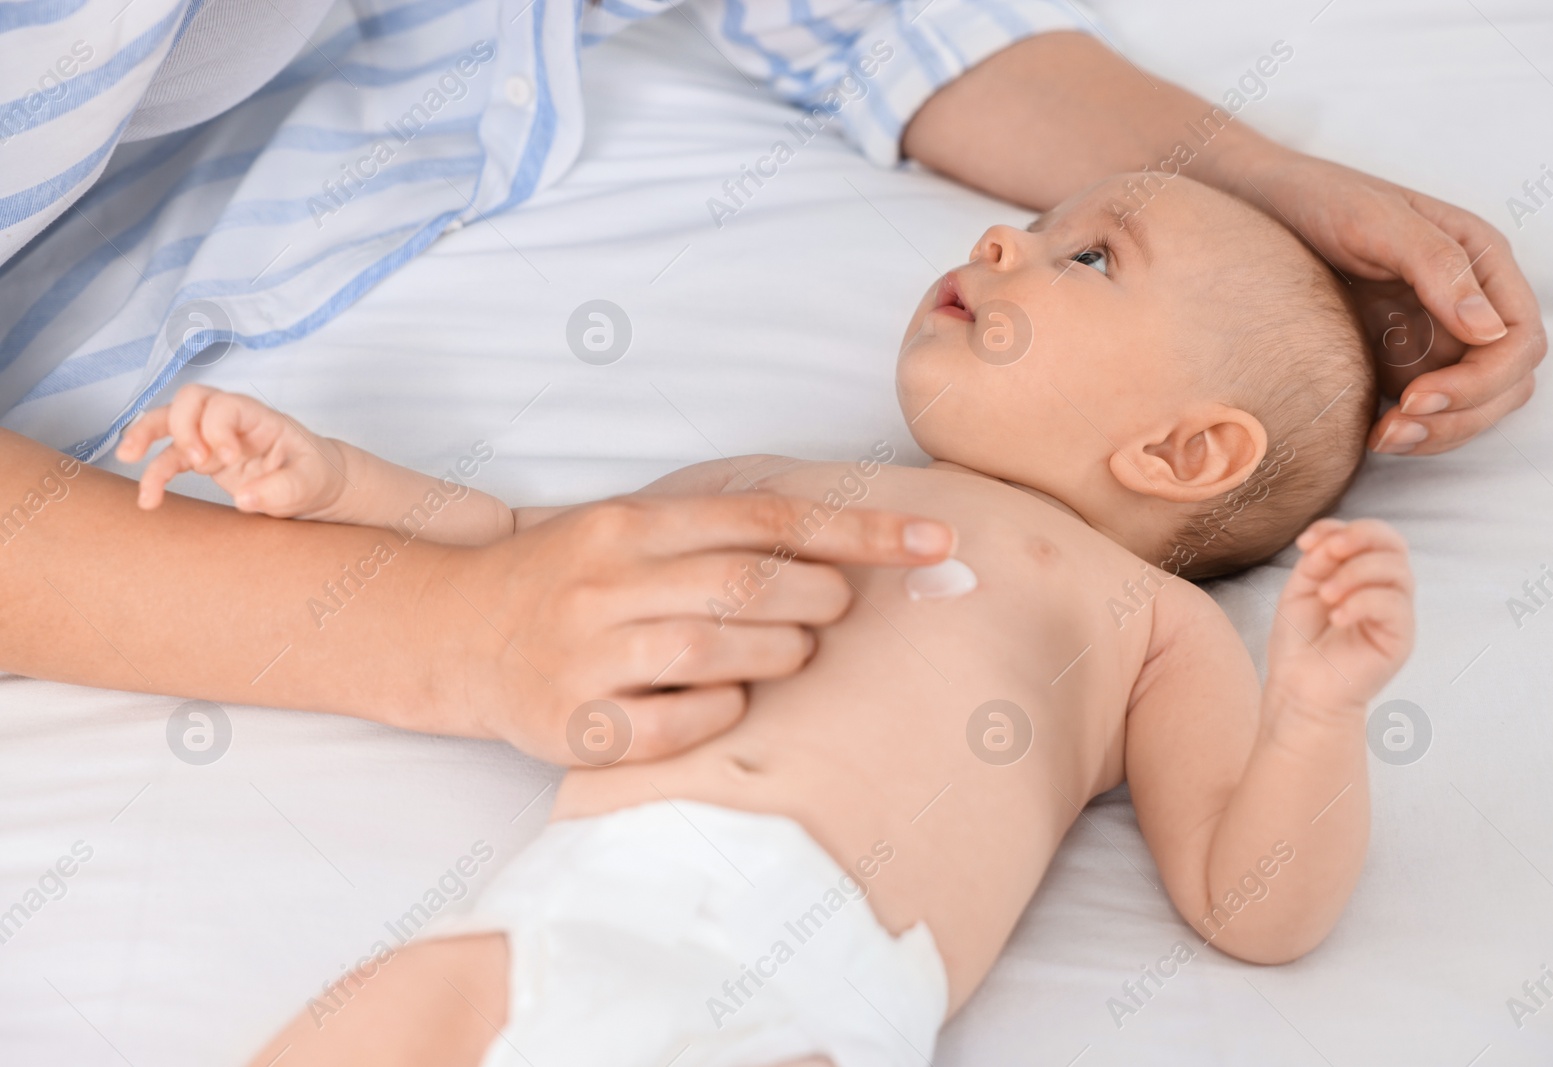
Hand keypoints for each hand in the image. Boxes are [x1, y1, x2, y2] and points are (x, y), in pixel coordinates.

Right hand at [115, 384, 347, 515]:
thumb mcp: (311, 483)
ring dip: (145, 435)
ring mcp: (214, 438)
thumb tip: (244, 498)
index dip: (216, 427)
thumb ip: (283, 489)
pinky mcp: (204, 460)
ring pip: (168, 422)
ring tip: (128, 459)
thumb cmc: (316, 475)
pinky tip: (148, 501)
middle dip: (180, 425)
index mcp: (259, 417)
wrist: (318, 484)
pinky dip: (153, 475)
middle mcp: (231, 422)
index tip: (229, 459)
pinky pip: (169, 459)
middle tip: (197, 462)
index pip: (224, 404)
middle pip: (189, 400)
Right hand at [421, 493, 953, 764]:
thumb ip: (716, 532)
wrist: (450, 631)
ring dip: (778, 654)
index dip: (859, 529)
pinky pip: (673, 724)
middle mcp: (605, 579)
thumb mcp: (628, 529)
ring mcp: (585, 651)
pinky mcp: (571, 722)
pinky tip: (728, 700)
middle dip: (818, 598)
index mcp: (629, 523)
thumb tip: (840, 546)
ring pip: (713, 649)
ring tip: (790, 653)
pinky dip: (719, 713)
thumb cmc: (565, 580)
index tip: (932, 541)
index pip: (766, 518)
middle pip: (746, 582)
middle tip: (834, 610)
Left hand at [1226, 148, 1543, 454]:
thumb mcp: (1375, 221)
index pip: (1519, 341)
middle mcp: (1471, 301)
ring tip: (1381, 438)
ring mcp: (1437, 333)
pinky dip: (1410, 429)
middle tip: (1393, 429)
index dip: (1482, 381)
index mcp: (1482, 261)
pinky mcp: (1400, 357)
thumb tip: (1490, 330)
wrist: (1262, 207)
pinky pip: (1427, 409)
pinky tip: (1369, 434)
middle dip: (1460, 416)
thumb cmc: (1321, 199)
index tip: (1419, 397)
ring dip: (1437, 433)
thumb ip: (1436, 266)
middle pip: (1505, 384)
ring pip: (1472, 406)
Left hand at [1265, 518, 1414, 711]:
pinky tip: (1337, 617)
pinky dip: (1362, 602)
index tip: (1304, 542)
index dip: (1340, 528)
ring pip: (1396, 571)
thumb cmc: (1300, 640)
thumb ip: (1318, 561)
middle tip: (1328, 552)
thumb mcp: (1301, 589)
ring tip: (1325, 595)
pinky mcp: (1400, 637)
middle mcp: (1385, 587)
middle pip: (1393, 544)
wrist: (1299, 686)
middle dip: (1360, 537)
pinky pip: (1394, 605)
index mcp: (1362, 572)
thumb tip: (1334, 540)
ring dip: (1355, 573)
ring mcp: (1396, 612)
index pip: (1370, 534)